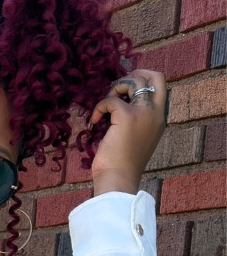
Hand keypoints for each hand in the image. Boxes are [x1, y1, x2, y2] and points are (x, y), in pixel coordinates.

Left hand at [89, 69, 168, 196]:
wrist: (118, 180)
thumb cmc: (123, 164)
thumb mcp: (137, 138)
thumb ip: (138, 119)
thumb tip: (122, 101)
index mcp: (160, 118)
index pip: (161, 86)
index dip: (144, 80)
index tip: (126, 89)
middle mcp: (156, 113)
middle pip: (155, 76)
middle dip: (134, 75)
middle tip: (117, 89)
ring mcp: (143, 113)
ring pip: (134, 82)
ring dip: (116, 88)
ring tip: (106, 107)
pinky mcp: (127, 116)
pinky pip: (111, 100)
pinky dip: (99, 107)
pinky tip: (95, 121)